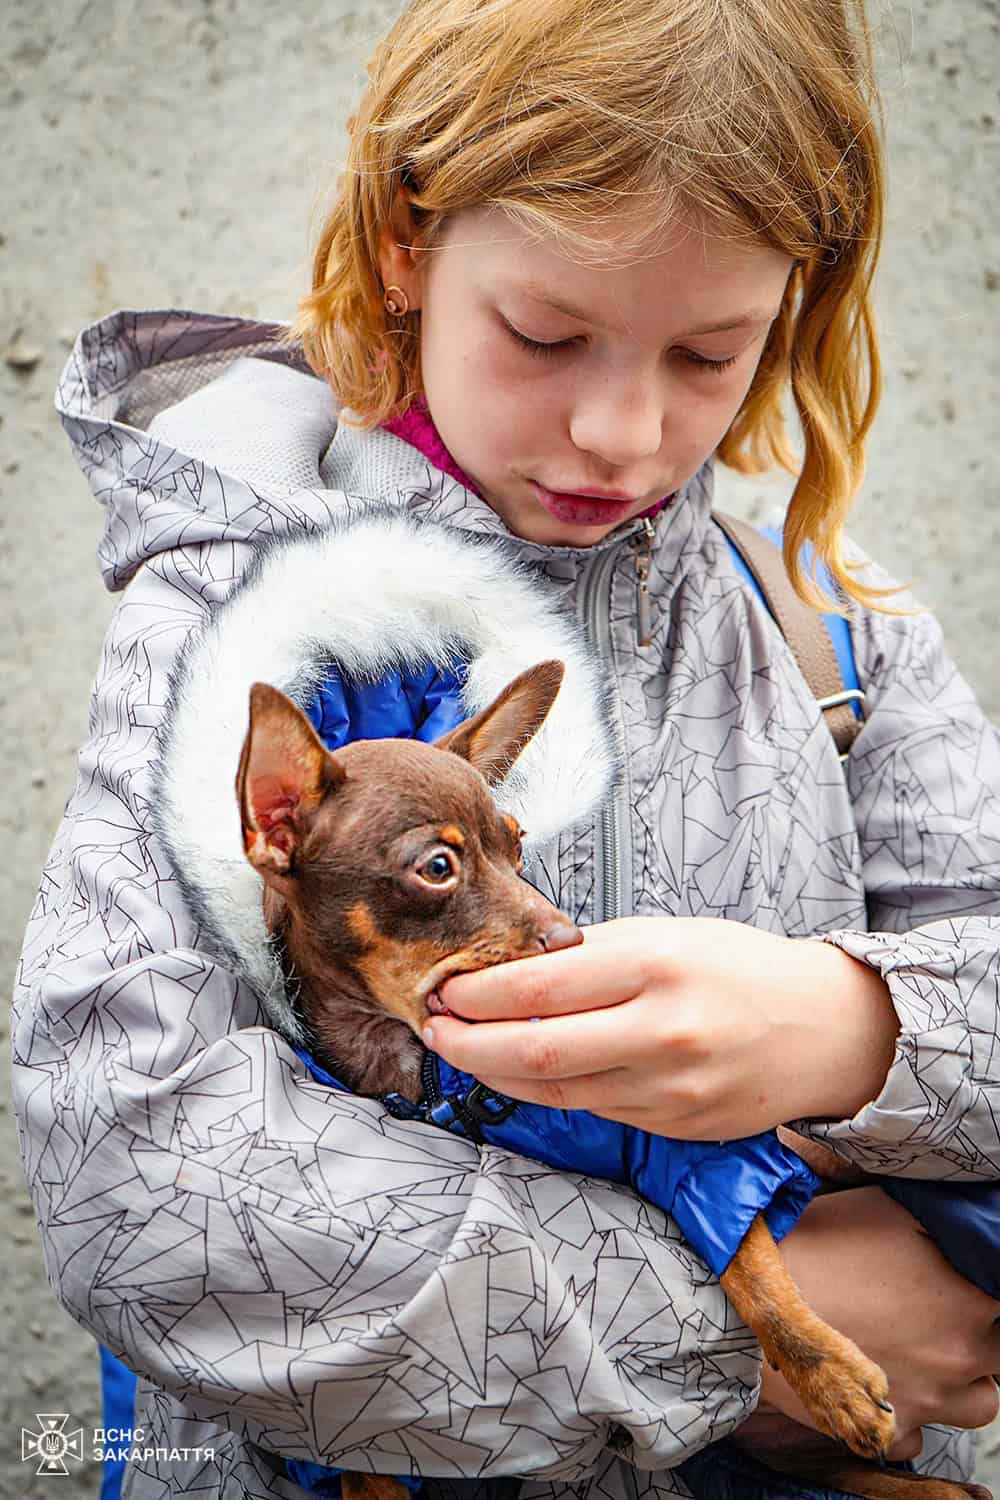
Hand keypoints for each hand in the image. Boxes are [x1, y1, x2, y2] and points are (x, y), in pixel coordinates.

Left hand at [424, 917, 897, 1138]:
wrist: (823, 1029)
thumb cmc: (737, 969)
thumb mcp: (665, 935)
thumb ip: (588, 955)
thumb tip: (506, 968)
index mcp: (654, 967)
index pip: (536, 986)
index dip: (474, 995)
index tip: (441, 989)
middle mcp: (661, 1032)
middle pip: (533, 1051)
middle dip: (466, 1044)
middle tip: (434, 1028)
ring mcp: (668, 1090)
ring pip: (554, 1091)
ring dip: (496, 1073)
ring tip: (465, 1050)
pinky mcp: (673, 1126)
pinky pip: (592, 1109)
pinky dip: (547, 1090)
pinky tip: (523, 1071)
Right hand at [733, 1189, 999, 1460]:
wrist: (756, 1302)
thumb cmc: (819, 1246)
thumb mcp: (885, 1209)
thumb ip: (940, 1224)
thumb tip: (966, 1224)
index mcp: (968, 1301)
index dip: (985, 1289)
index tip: (967, 1283)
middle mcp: (961, 1358)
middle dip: (982, 1332)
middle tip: (946, 1309)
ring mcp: (929, 1401)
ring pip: (981, 1401)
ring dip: (964, 1378)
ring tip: (927, 1350)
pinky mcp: (890, 1431)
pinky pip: (922, 1433)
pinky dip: (911, 1413)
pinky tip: (887, 1381)